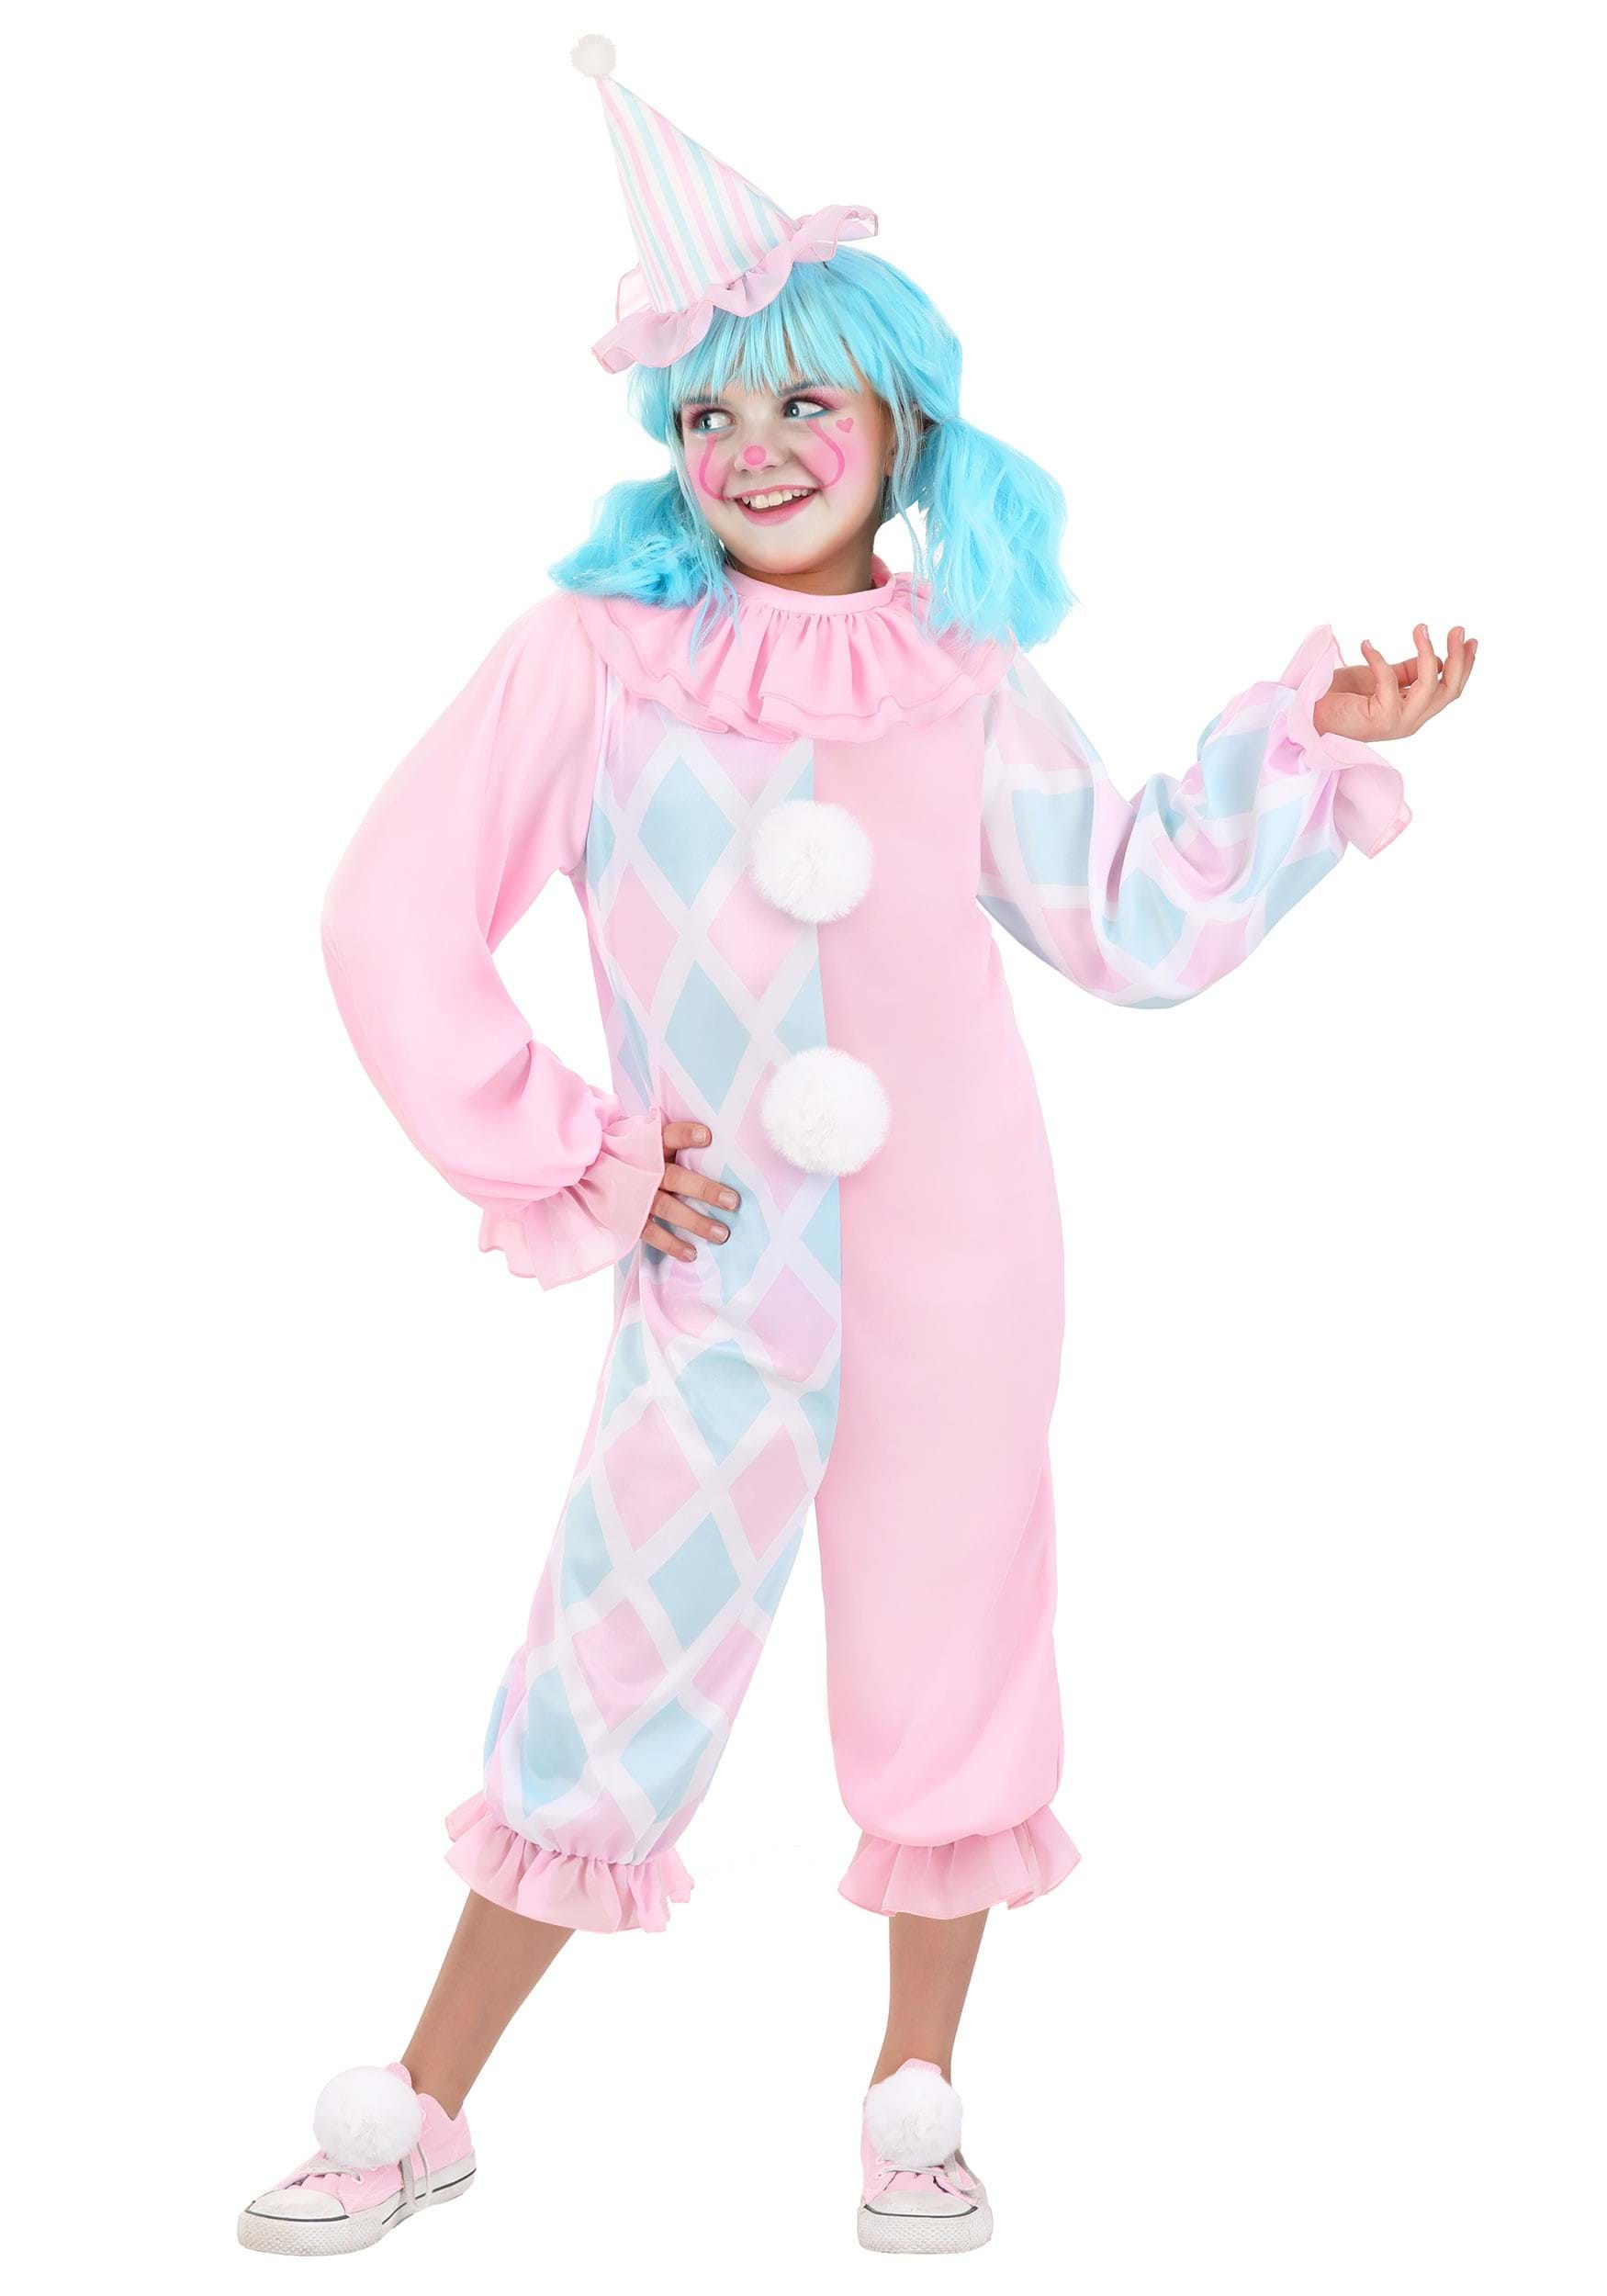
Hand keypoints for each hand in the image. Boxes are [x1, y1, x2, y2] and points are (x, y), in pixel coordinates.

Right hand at [641, 1119, 740, 1261]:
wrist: (588, 1171)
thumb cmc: (629, 1154)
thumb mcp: (642, 1138)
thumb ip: (670, 1141)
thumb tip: (713, 1138)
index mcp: (649, 1146)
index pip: (668, 1136)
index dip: (686, 1135)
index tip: (707, 1136)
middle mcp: (644, 1170)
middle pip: (677, 1178)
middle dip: (705, 1190)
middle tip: (733, 1202)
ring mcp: (636, 1195)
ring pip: (668, 1208)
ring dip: (696, 1222)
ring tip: (722, 1234)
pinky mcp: (629, 1217)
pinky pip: (651, 1233)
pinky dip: (672, 1245)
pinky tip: (692, 1254)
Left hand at [1315, 624, 1477, 742]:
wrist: (1308, 714)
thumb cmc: (1341, 698)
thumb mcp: (1379, 679)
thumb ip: (1407, 672)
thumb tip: (1434, 656)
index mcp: (1414, 711)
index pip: (1449, 689)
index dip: (1464, 665)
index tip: (1470, 638)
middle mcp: (1411, 720)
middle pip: (1449, 690)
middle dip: (1459, 659)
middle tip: (1457, 629)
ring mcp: (1398, 723)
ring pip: (1429, 687)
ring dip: (1428, 653)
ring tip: (1420, 627)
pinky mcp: (1380, 720)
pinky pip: (1389, 681)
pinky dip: (1378, 659)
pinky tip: (1366, 644)